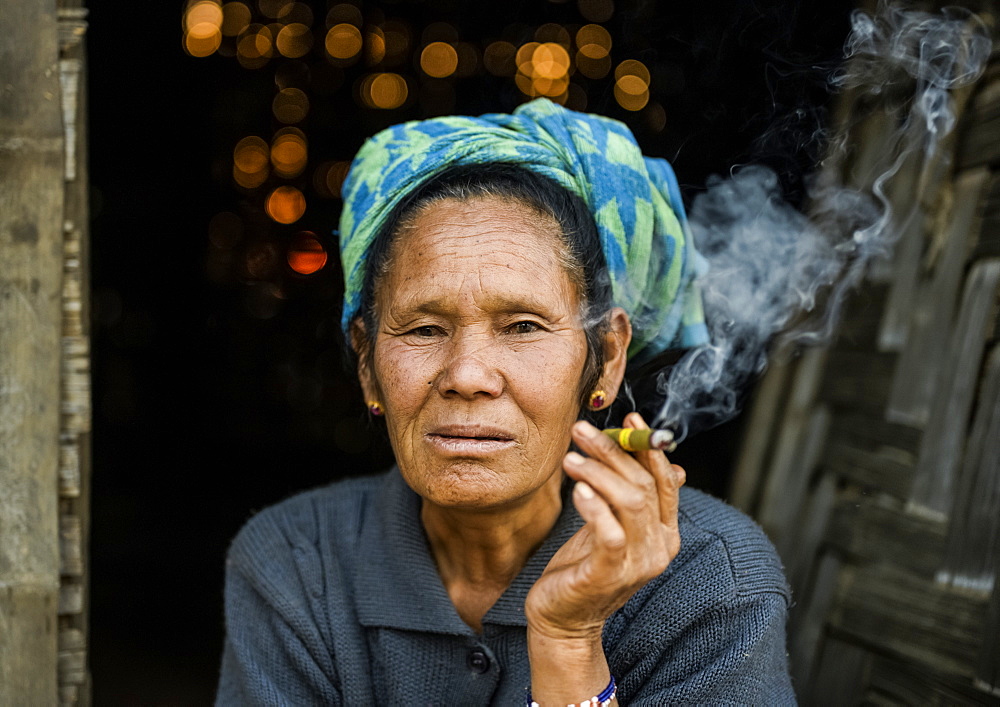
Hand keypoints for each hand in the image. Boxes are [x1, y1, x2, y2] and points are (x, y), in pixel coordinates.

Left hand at [525, 412, 684, 639]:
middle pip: (644, 485)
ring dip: (598, 472)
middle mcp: (659, 548)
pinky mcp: (610, 575)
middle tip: (581, 430)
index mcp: (665, 533)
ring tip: (570, 457)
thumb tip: (662, 460)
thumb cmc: (584, 566)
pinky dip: (595, 507)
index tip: (629, 418)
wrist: (564, 619)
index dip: (648, 447)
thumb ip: (630, 496)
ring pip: (630, 502)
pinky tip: (577, 489)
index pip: (665, 480)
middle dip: (613, 451)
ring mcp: (638, 564)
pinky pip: (610, 533)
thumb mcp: (611, 525)